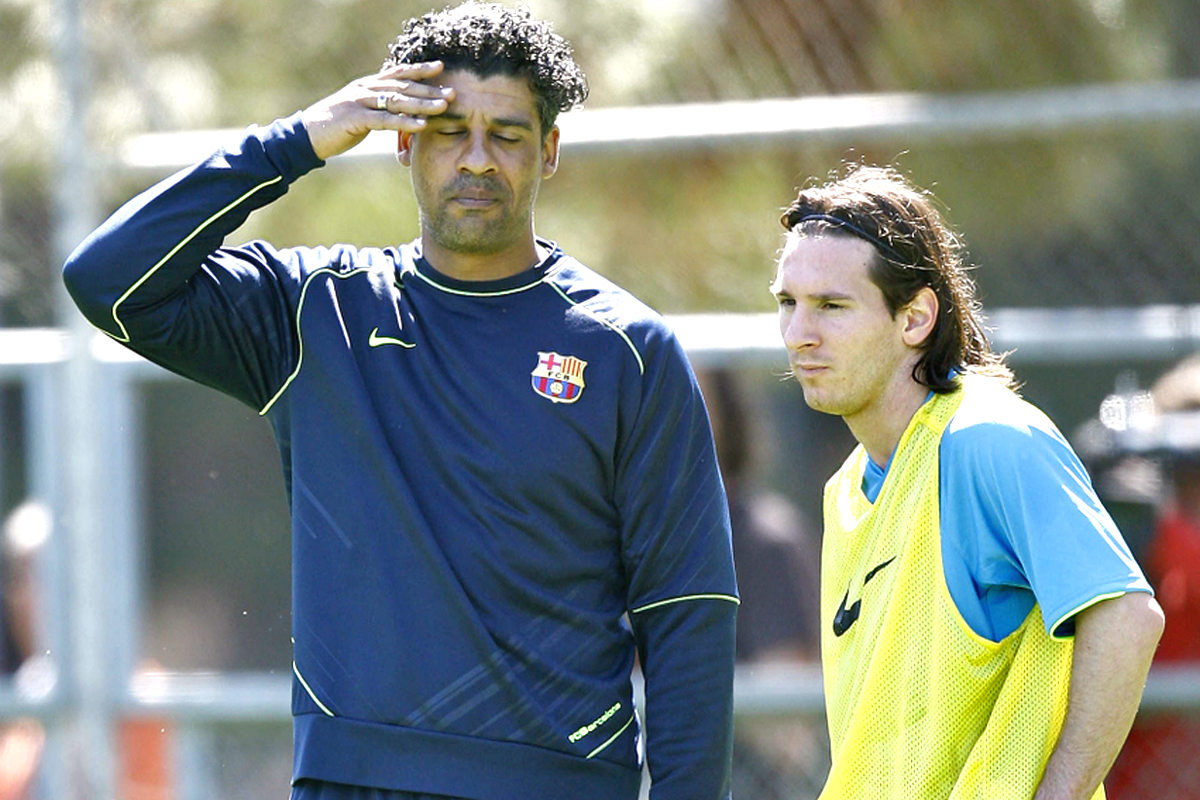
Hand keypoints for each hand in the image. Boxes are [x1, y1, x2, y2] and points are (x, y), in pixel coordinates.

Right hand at [300, 61, 453, 160]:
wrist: (307, 135)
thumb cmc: (336, 126)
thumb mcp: (360, 112)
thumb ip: (378, 108)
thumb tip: (397, 112)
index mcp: (367, 85)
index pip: (397, 73)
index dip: (419, 70)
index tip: (440, 67)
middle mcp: (365, 89)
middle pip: (402, 86)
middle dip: (429, 89)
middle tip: (452, 91)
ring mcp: (360, 102)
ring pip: (397, 101)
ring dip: (422, 104)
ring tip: (443, 106)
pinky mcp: (356, 118)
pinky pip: (385, 120)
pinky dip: (405, 123)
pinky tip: (422, 126)